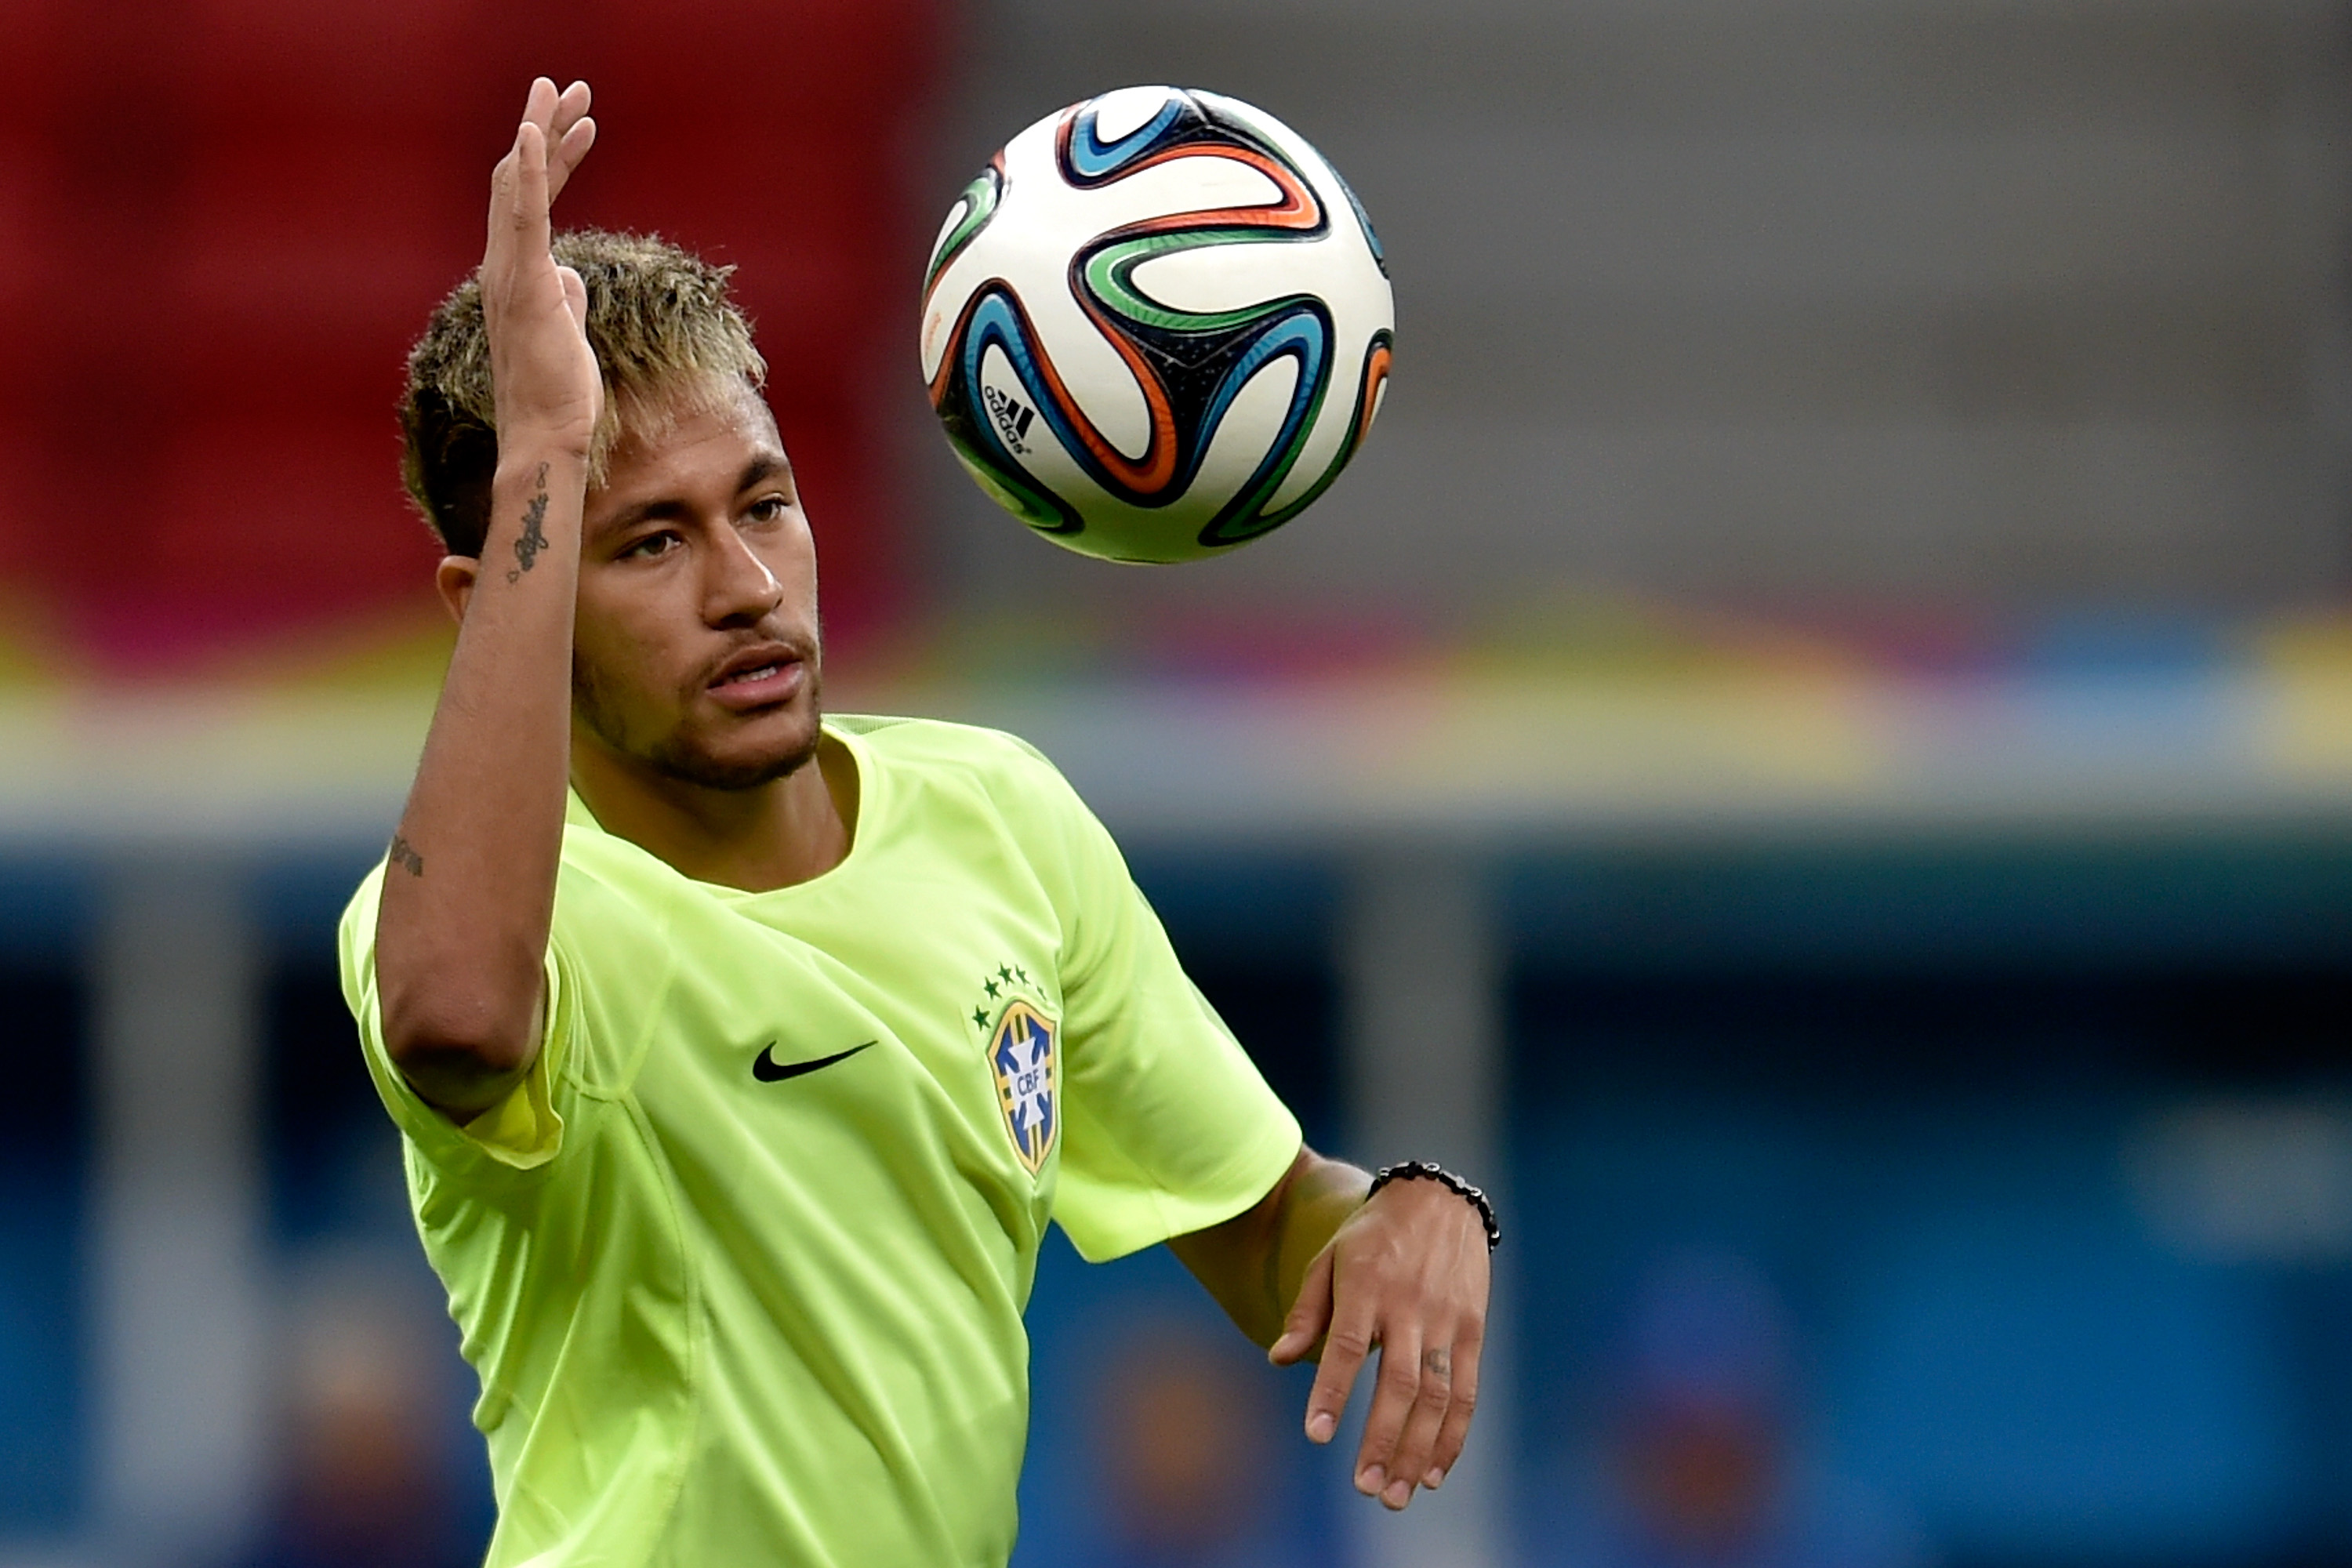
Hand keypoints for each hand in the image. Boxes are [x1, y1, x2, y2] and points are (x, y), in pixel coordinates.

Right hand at [482, 78, 601, 457]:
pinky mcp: (527, 284)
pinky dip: (525, 171)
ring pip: (517, 186)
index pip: (529, 202)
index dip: (552, 160)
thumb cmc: (560, 395)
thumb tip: (571, 277)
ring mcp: (509, 274)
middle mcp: (502, 266)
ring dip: (540, 133)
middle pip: (515, 180)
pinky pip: (523, 217)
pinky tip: (533, 134)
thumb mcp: (568, 333)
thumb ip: (565, 298)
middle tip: (566, 86)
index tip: (581, 127)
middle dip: (543, 129)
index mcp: (514, 275)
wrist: (549, 434)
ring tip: (563, 91)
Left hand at [1269, 1175, 1490, 1510]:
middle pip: (1399, 1382)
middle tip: (1365, 1487)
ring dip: (1418, 1449)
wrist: (1438, 1199)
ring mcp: (1445, 1319)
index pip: (1348, 1345)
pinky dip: (1453, 1435)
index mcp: (1366, 1285)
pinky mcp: (1472, 1329)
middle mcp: (1409, 1306)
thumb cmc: (1371, 1234)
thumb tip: (1277, 1360)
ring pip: (1436, 1395)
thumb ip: (1306, 1311)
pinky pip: (1467, 1391)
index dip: (1332, 1391)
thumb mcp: (1328, 1257)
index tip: (1317, 1435)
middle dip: (1382, 1440)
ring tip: (1397, 1494)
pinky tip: (1436, 1472)